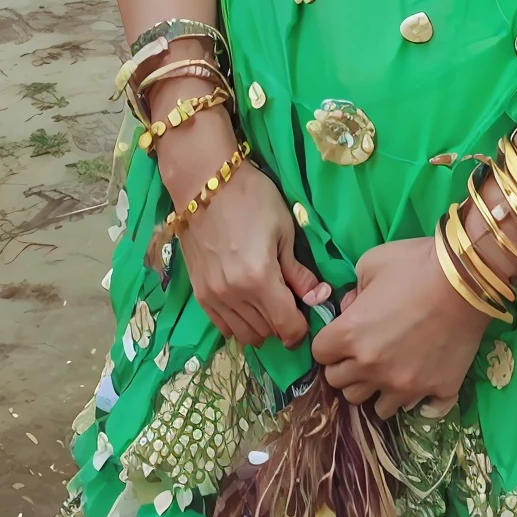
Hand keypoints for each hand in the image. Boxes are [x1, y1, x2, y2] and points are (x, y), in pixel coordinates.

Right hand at [158, 116, 329, 348]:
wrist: (203, 182)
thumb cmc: (251, 198)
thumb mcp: (283, 229)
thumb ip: (298, 270)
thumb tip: (317, 297)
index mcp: (260, 279)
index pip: (287, 326)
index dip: (301, 328)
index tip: (306, 314)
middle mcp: (235, 295)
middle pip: (267, 333)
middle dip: (283, 324)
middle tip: (289, 304)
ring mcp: (213, 297)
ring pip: (245, 334)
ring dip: (262, 326)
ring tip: (268, 303)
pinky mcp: (199, 293)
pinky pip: (223, 326)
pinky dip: (239, 323)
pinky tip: (247, 304)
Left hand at [310, 237, 488, 417]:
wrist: (466, 279)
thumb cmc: (414, 265)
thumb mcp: (370, 263)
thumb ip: (353, 290)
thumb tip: (352, 308)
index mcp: (351, 335)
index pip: (320, 355)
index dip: (329, 344)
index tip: (342, 336)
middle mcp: (373, 368)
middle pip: (342, 387)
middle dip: (348, 370)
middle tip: (364, 353)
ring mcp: (405, 385)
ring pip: (377, 408)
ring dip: (379, 390)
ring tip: (392, 369)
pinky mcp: (437, 391)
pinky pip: (420, 412)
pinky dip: (418, 400)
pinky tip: (422, 381)